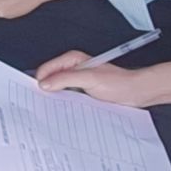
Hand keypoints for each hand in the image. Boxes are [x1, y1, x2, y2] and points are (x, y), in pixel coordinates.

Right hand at [36, 51, 154, 106]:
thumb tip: (45, 83)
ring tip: (52, 108)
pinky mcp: (82, 91)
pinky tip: (64, 110)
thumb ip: (65, 79)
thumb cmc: (118, 83)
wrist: (134, 92)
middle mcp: (73, 68)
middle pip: (50, 78)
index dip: (40, 81)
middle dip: (45, 90)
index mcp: (72, 60)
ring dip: (54, 97)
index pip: (46, 69)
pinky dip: (63, 102)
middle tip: (41, 104)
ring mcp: (78, 80)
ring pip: (58, 88)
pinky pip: (67, 96)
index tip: (36, 94)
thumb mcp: (89, 79)